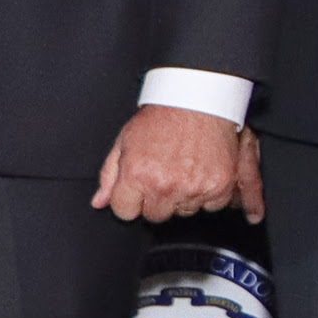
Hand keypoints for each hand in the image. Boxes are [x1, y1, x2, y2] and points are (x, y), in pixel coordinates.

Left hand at [94, 103, 256, 224]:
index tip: (138, 187)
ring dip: (182, 196)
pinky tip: (201, 172)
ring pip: (183, 211)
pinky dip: (207, 193)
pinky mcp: (219, 187)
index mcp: (137, 175)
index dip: (130, 200)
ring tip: (183, 169)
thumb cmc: (160, 119)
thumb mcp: (124, 142)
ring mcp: (194, 188)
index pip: (125, 213)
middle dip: (156, 199)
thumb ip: (109, 175)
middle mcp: (165, 185)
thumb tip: (98, 202)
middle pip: (155, 215)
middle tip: (163, 174)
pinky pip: (210, 206)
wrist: (197, 102)